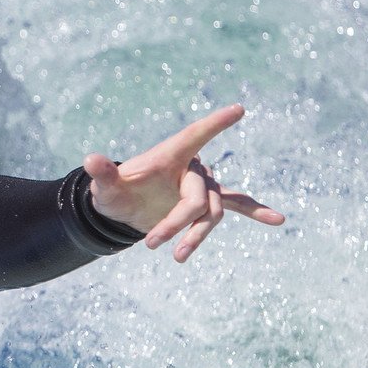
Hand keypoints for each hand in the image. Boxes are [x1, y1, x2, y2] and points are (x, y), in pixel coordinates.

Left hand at [84, 104, 284, 262]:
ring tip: (178, 258)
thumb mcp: (105, 187)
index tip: (239, 109)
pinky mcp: (206, 203)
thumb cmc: (114, 193)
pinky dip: (256, 211)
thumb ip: (101, 174)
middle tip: (151, 243)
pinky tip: (278, 220)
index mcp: (171, 155)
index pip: (196, 135)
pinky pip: (236, 205)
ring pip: (211, 213)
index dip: (215, 124)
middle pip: (197, 199)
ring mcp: (201, 185)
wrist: (123, 209)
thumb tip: (89, 160)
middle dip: (177, 222)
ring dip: (195, 236)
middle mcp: (192, 168)